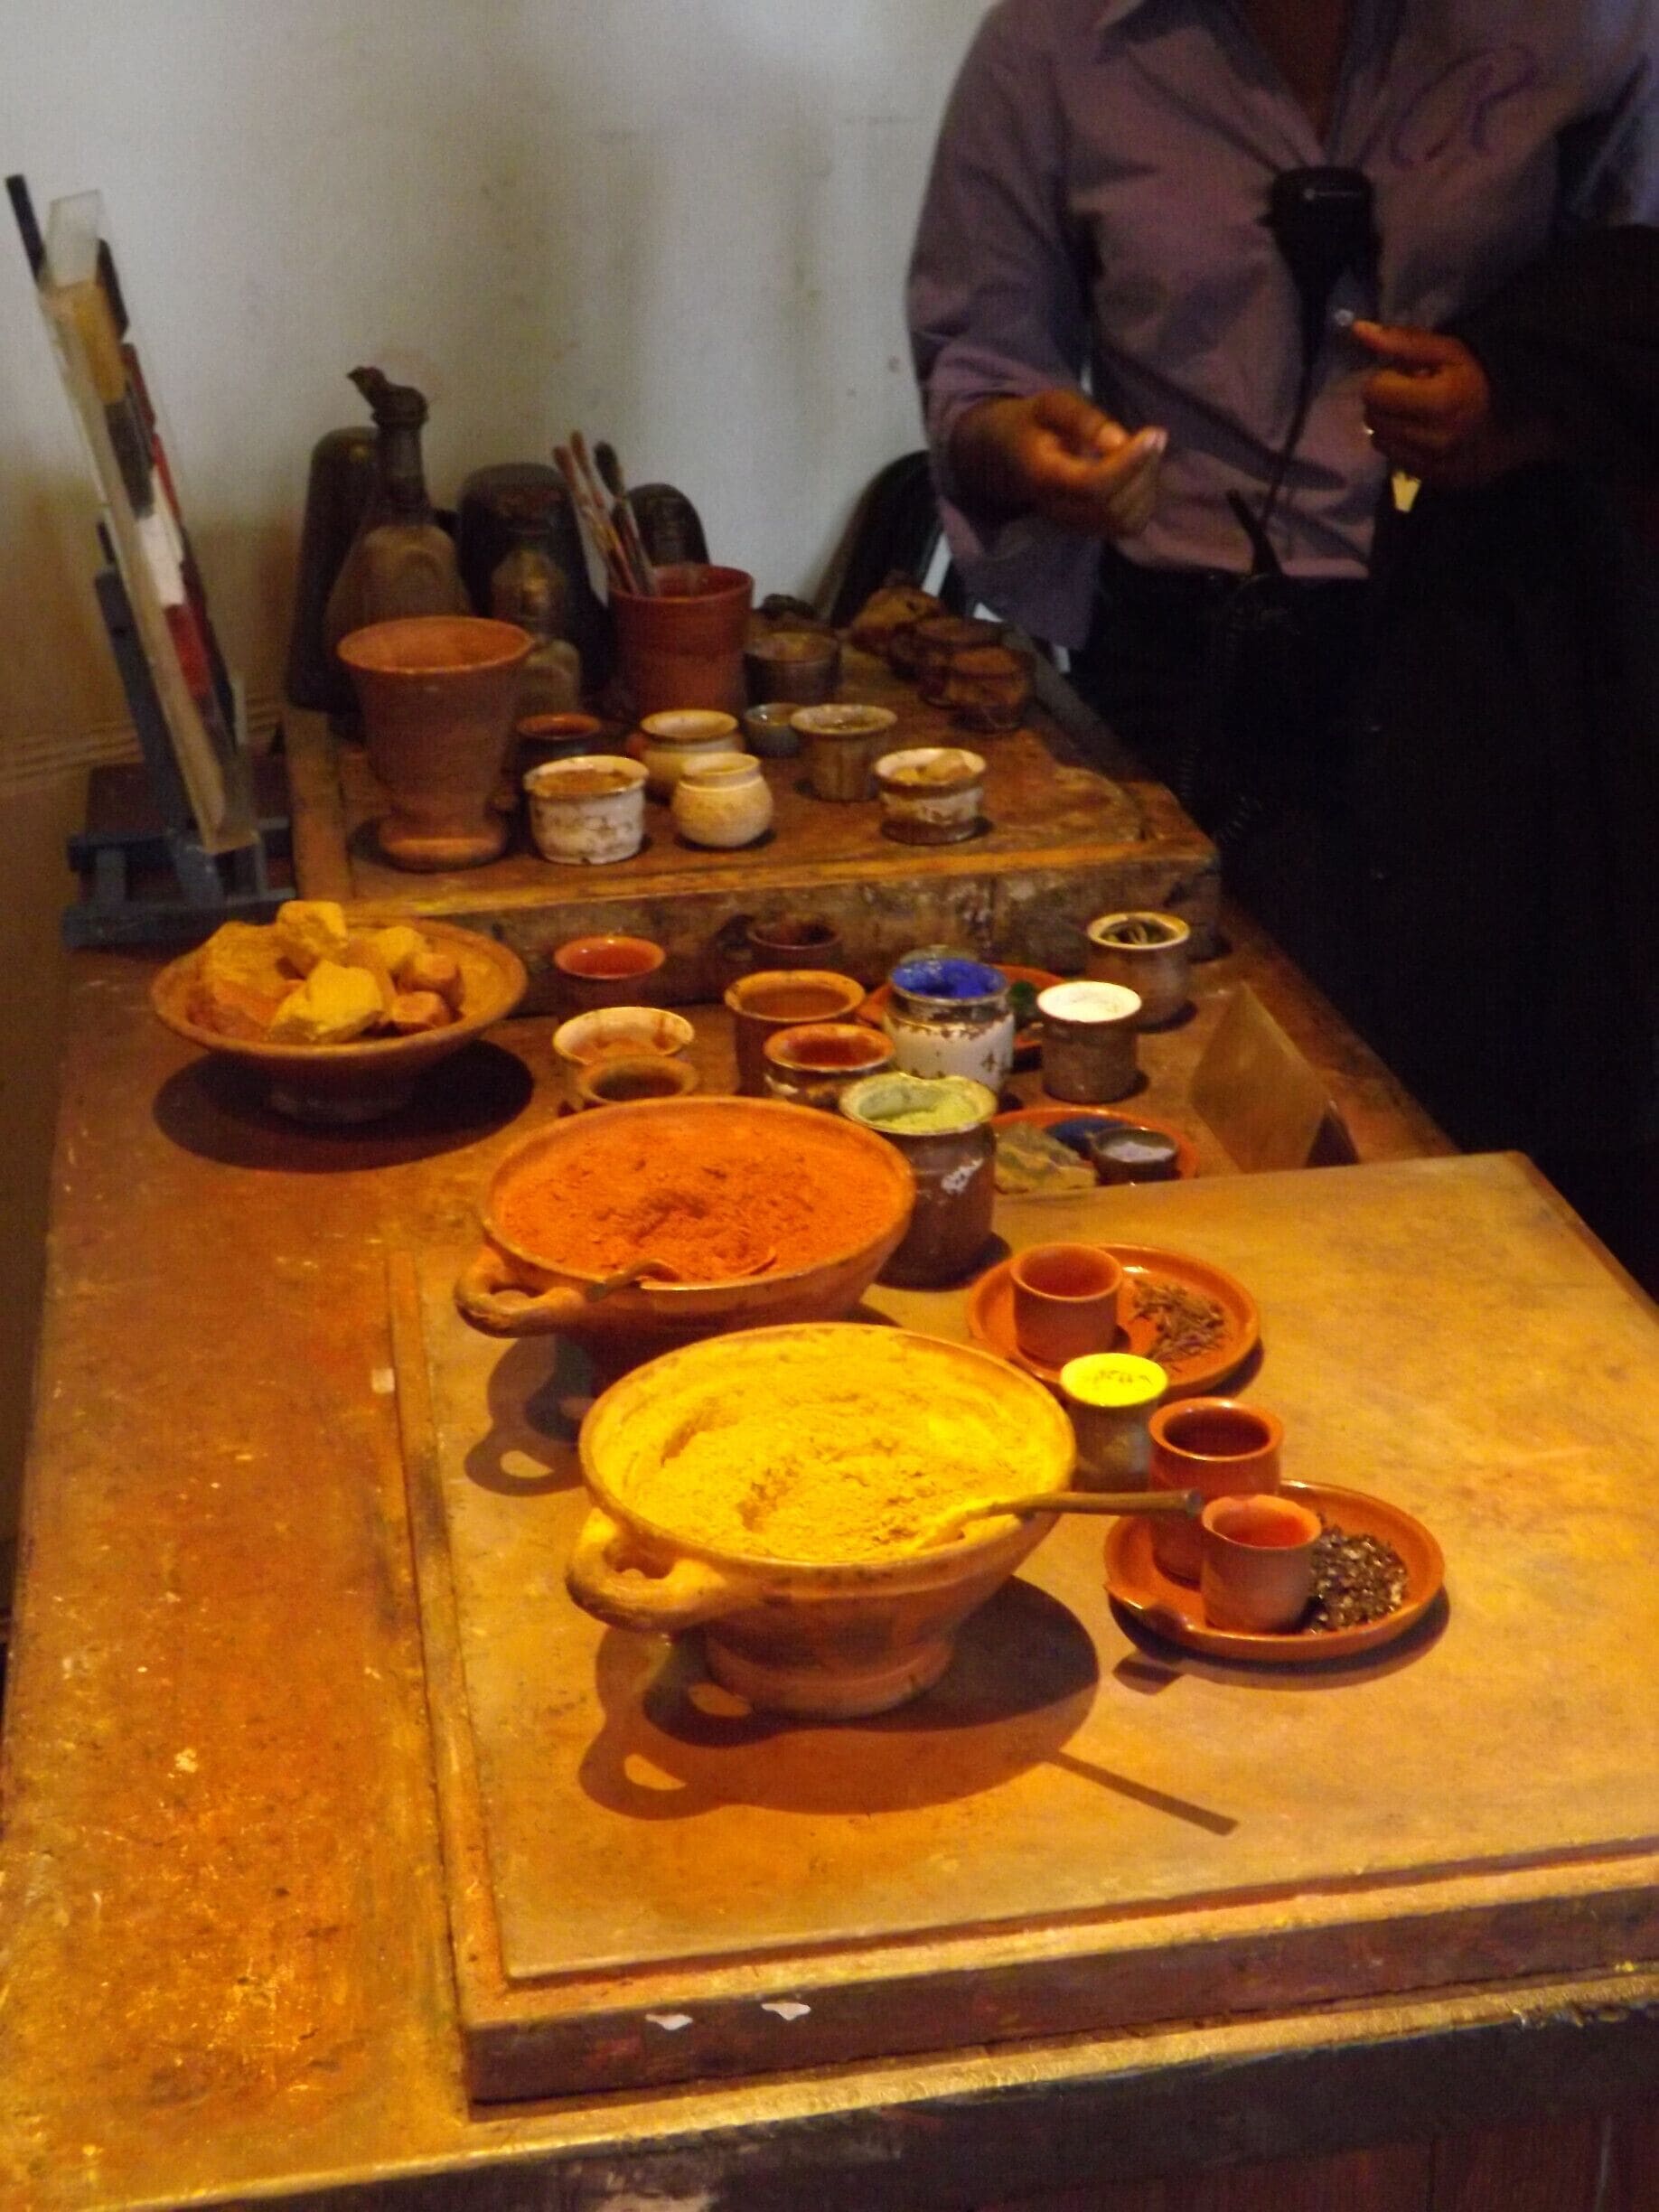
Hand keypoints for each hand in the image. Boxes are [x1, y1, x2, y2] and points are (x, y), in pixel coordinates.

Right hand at [951, 389, 1166, 538]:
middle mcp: (1057, 510)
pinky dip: (1145, 499)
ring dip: (1146, 486)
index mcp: (1043, 477)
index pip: (1093, 485)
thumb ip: (1083, 419)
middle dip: (1143, 472)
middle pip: (1114, 507)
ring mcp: (1073, 525)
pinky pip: (1129, 525)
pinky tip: (1140, 471)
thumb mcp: (1051, 405)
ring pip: (1125, 521)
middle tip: (1153, 436)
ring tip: (1146, 452)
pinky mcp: (1090, 529)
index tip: (1154, 433)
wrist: (1007, 456)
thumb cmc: (1034, 423)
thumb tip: (1120, 441)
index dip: (1129, 462)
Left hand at [1350, 321, 1553, 487]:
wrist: (1526, 422)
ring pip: (1380, 443)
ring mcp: (1434, 465)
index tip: (1406, 376)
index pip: (1374, 392)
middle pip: (1373, 419)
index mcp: (1438, 402)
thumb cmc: (1484, 378)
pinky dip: (1403, 446)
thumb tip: (1358, 331)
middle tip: (1412, 394)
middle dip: (1386, 402)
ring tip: (1419, 415)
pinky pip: (1397, 461)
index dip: (1385, 379)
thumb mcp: (1449, 351)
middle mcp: (1433, 439)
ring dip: (1391, 426)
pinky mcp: (1435, 481)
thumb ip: (1402, 342)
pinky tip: (1426, 434)